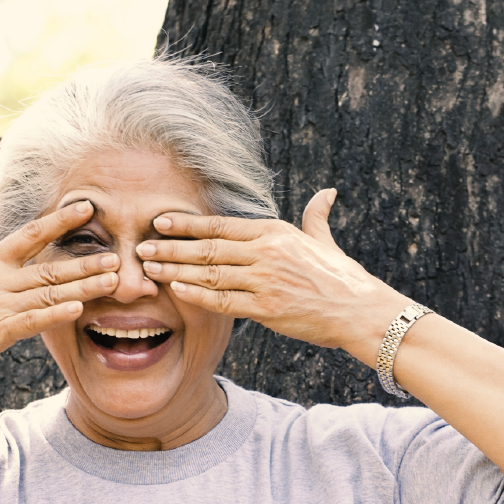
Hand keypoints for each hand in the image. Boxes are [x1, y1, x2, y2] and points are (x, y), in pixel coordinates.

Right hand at [0, 204, 121, 385]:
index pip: (30, 235)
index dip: (60, 221)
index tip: (87, 209)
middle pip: (48, 267)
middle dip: (85, 262)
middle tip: (117, 257)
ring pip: (48, 293)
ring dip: (83, 287)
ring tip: (112, 281)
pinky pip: (32, 320)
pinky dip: (56, 314)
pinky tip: (79, 308)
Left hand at [136, 189, 407, 363]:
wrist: (362, 311)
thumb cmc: (344, 279)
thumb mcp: (326, 242)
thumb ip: (317, 217)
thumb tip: (327, 193)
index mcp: (276, 233)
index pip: (221, 225)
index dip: (187, 223)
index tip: (160, 221)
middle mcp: (266, 253)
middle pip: (208, 247)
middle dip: (171, 247)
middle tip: (142, 246)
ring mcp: (265, 281)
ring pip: (209, 273)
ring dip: (176, 269)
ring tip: (149, 268)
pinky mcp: (267, 309)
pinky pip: (224, 300)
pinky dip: (197, 294)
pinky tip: (177, 289)